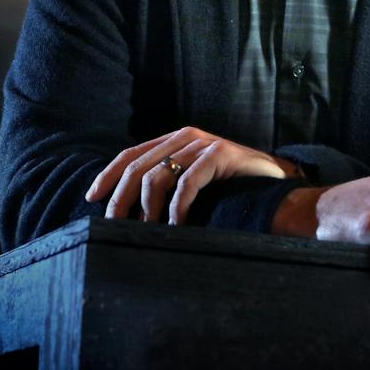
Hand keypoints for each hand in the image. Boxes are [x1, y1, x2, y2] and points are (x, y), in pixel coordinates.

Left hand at [85, 125, 295, 225]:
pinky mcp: (220, 155)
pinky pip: (187, 183)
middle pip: (137, 166)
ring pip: (158, 175)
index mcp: (175, 140)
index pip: (130, 155)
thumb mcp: (196, 178)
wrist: (277, 177)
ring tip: (145, 232)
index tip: (92, 198)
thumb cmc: (233, 184)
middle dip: (120, 198)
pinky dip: (177, 208)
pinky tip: (176, 227)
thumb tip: (135, 212)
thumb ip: (170, 183)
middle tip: (113, 224)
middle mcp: (185, 137)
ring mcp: (203, 144)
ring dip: (147, 208)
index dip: (108, 175)